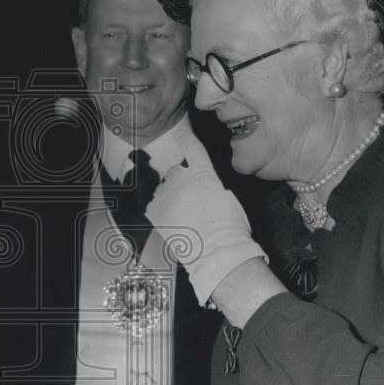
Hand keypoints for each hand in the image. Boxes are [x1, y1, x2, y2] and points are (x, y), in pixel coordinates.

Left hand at [146, 126, 267, 304]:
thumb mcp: (228, 198)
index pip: (193, 149)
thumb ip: (211, 185)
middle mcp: (182, 180)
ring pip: (163, 189)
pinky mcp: (155, 212)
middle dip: (181, 182)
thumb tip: (203, 187)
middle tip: (192, 202)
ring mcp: (166, 196)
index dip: (186, 138)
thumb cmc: (229, 229)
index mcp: (204, 174)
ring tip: (184, 216)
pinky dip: (160, 210)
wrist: (216, 251)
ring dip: (171, 196)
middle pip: (175, 172)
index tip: (180, 133)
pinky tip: (173, 221)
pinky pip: (154, 204)